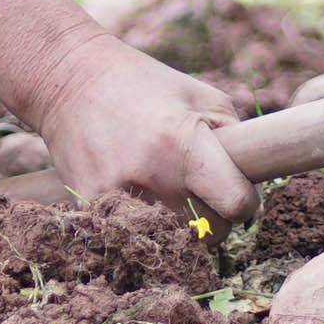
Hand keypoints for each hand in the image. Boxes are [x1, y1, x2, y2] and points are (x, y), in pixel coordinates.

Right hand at [19, 35, 249, 217]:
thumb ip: (236, 139)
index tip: (239, 192)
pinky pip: (135, 237)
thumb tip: (254, 182)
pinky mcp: (89, 208)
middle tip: (203, 192)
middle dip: (215, 216)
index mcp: (182, 144)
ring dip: (182, 227)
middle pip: (208, 233)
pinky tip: (139, 194)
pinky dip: (145, 225)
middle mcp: (149, 175)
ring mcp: (115, 196)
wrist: (68, 80)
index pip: (235, 204)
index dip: (245, 202)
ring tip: (172, 194)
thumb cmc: (145, 85)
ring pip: (173, 243)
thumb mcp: (202, 96)